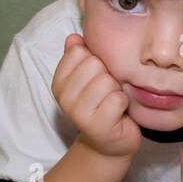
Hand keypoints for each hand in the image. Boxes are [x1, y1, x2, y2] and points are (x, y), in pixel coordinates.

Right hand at [51, 34, 140, 157]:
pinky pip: (118, 99)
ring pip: (108, 81)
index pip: (80, 51)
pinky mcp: (97, 126)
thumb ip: (79, 57)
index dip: (96, 61)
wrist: (110, 143)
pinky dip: (123, 104)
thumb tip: (74, 38)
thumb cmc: (102, 106)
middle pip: (95, 64)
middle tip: (107, 93)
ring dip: (117, 91)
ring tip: (112, 103)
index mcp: (59, 82)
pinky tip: (118, 114)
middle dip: (108, 75)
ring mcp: (78, 113)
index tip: (97, 77)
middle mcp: (64, 97)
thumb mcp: (89, 79)